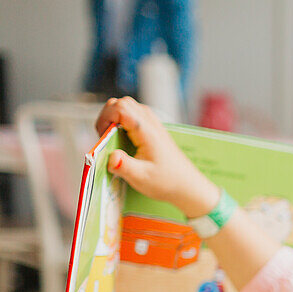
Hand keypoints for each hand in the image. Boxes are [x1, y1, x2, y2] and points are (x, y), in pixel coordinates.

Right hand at [96, 96, 220, 217]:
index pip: (120, 107)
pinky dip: (124, 122)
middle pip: (122, 103)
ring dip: (115, 118)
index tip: (103, 136)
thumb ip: (124, 167)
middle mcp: (151, 123)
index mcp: (147, 132)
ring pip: (128, 107)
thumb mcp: (141, 178)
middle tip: (106, 137)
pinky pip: (135, 115)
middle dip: (107, 116)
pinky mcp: (154, 130)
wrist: (187, 186)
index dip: (105, 118)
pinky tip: (124, 140)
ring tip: (114, 139)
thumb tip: (111, 156)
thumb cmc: (166, 182)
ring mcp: (154, 125)